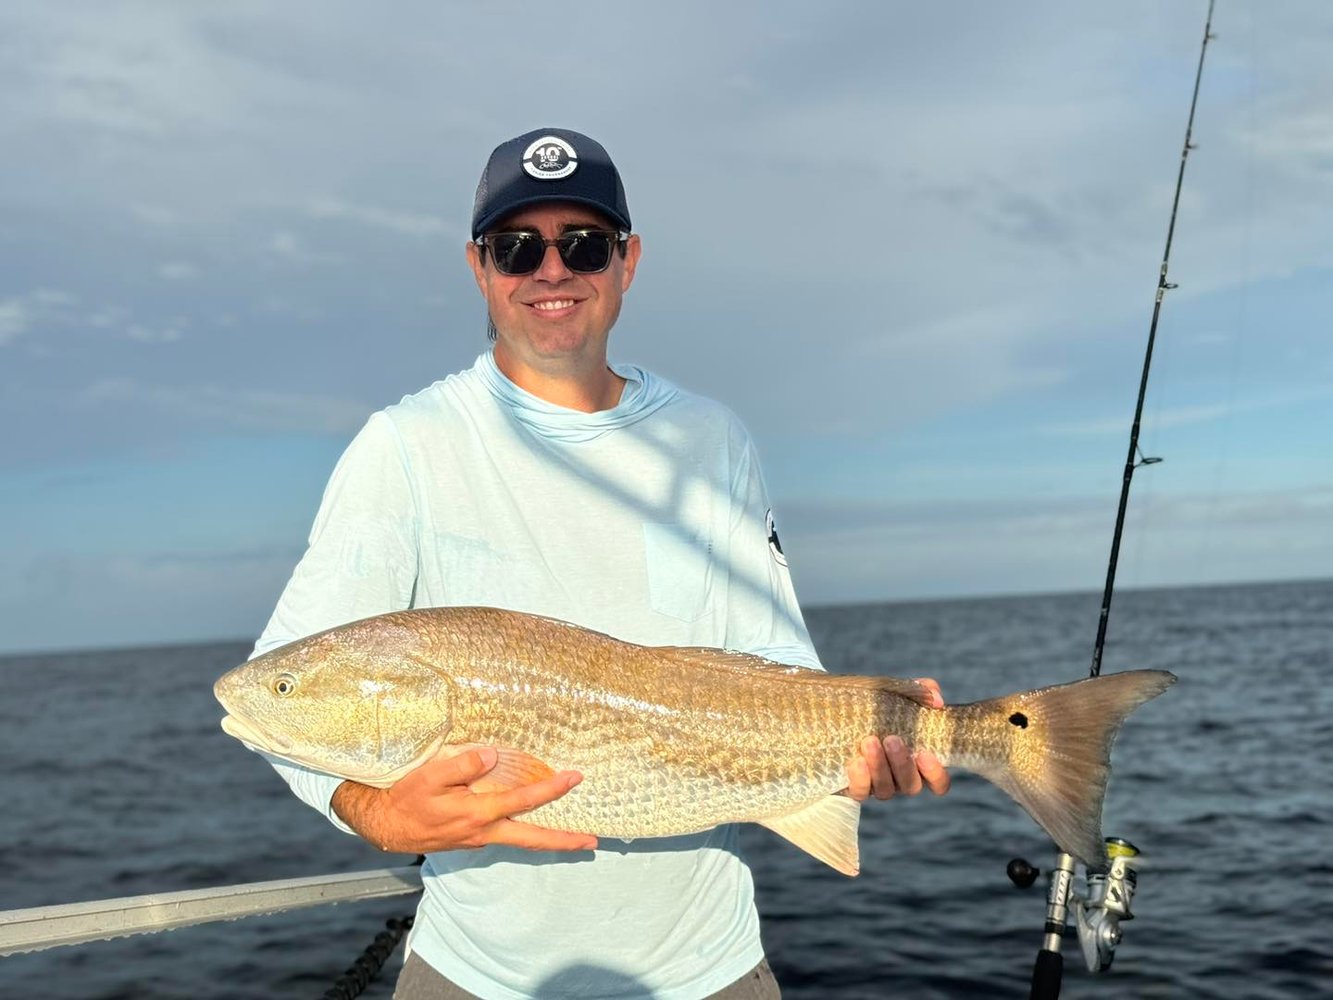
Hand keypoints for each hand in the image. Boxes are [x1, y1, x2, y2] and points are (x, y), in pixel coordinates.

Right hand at [332, 747, 597, 854]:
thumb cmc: (406, 798)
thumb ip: (461, 766)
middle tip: (593, 842)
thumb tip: (492, 755)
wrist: (384, 825)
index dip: (551, 789)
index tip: (574, 778)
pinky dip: (524, 829)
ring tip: (574, 835)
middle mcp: (484, 831)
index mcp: (478, 814)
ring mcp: (479, 838)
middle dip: (564, 841)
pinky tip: (530, 820)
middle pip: (532, 839)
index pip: (523, 800)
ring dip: (548, 837)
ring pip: (520, 839)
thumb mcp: (429, 776)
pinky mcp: (472, 838)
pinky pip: (506, 833)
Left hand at [844, 678, 950, 801]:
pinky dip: (860, 778)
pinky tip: (857, 760)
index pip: (938, 782)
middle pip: (911, 786)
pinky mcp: (855, 786)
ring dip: (880, 766)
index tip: (925, 754)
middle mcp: (900, 778)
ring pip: (886, 790)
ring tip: (870, 741)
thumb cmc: (880, 705)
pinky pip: (860, 792)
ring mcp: (878, 785)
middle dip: (903, 764)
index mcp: (918, 762)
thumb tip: (936, 700)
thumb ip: (923, 692)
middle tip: (892, 739)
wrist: (839, 710)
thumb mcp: (901, 694)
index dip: (936, 774)